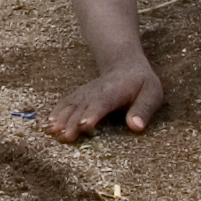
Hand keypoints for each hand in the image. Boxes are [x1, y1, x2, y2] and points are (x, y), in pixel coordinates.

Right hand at [43, 58, 163, 144]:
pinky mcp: (78, 96)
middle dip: (72, 121)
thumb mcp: (152, 93)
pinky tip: (48, 125)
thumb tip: (136, 127)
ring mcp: (85, 93)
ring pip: (71, 105)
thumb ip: (144, 109)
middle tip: (64, 136)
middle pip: (82, 107)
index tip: (84, 125)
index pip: (102, 103)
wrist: (124, 64)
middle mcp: (95, 91)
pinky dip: (56, 113)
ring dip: (60, 118)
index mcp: (114, 91)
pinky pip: (65, 103)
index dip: (93, 114)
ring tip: (51, 131)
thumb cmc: (141, 83)